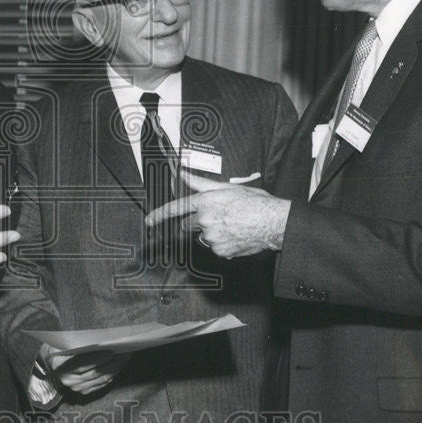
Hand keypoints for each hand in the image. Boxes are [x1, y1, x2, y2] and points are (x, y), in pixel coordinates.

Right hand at [40, 344, 129, 395]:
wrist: (51, 361)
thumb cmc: (59, 347)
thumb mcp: (64, 342)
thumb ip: (79, 343)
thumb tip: (100, 341)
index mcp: (60, 366)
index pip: (81, 364)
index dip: (97, 358)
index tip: (111, 352)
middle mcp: (68, 380)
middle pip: (94, 373)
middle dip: (112, 363)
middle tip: (125, 353)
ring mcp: (76, 387)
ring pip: (100, 379)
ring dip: (116, 368)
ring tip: (126, 358)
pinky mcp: (83, 391)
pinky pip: (102, 384)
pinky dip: (112, 375)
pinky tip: (119, 366)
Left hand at [145, 171, 290, 257]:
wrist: (272, 222)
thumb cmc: (254, 202)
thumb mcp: (226, 187)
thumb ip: (200, 182)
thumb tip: (181, 172)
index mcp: (205, 202)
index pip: (175, 209)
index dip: (159, 215)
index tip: (149, 221)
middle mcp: (205, 220)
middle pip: (188, 225)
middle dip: (195, 222)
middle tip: (216, 218)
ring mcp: (212, 237)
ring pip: (203, 237)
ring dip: (211, 233)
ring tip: (231, 225)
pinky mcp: (220, 250)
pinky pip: (215, 248)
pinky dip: (222, 243)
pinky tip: (235, 235)